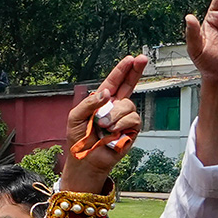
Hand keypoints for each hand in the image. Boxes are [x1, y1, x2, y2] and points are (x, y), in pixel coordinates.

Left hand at [62, 55, 146, 189]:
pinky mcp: (131, 129)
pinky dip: (121, 124)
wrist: (86, 159)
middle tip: (142, 59)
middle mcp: (115, 107)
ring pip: (128, 105)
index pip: (113, 82)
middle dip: (136, 71)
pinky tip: (112, 132)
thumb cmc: (79, 138)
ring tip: (103, 126)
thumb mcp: (75, 117)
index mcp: (101, 101)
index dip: (122, 70)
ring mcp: (124, 117)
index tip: (131, 58)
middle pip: (129, 85)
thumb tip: (106, 93)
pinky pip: (132, 119)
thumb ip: (89, 103)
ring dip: (114, 115)